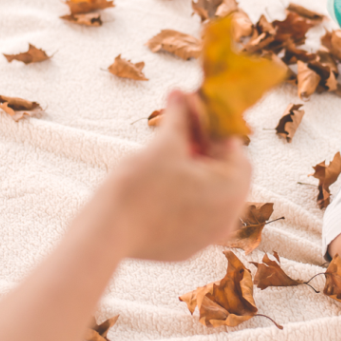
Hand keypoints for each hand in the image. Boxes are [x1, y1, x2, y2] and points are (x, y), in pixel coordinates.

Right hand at [91, 90, 251, 260]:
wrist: (107, 232)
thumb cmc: (140, 186)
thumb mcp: (165, 144)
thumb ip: (180, 116)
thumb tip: (181, 94)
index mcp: (233, 189)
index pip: (230, 145)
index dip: (208, 121)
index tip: (189, 105)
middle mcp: (229, 216)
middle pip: (223, 170)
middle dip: (202, 144)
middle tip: (180, 125)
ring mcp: (209, 236)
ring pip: (209, 193)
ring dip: (194, 168)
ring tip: (169, 150)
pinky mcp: (188, 246)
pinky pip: (194, 214)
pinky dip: (184, 194)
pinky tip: (162, 180)